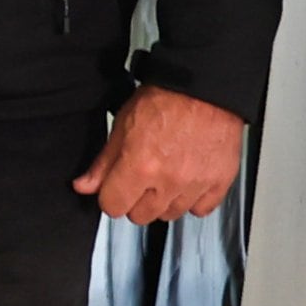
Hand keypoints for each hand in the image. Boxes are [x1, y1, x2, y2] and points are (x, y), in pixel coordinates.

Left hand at [76, 86, 245, 222]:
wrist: (206, 89)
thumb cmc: (167, 99)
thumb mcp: (122, 126)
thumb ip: (103, 162)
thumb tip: (85, 186)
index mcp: (140, 167)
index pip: (113, 207)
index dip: (111, 196)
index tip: (116, 188)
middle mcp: (169, 180)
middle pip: (141, 215)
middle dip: (135, 200)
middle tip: (141, 178)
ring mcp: (196, 184)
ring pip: (170, 214)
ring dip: (164, 200)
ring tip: (166, 175)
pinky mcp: (220, 183)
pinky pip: (201, 209)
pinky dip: (193, 200)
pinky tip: (187, 181)